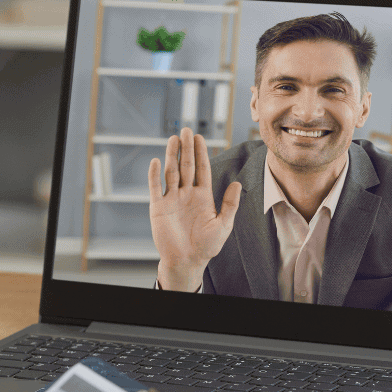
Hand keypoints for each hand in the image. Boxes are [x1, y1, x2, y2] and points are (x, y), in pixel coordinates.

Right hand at [148, 128, 240, 291]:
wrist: (187, 261)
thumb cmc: (206, 246)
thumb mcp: (223, 225)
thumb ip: (230, 204)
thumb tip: (238, 184)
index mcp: (202, 196)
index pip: (201, 169)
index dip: (200, 153)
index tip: (199, 138)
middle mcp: (186, 194)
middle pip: (186, 166)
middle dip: (186, 148)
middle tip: (186, 130)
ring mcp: (172, 199)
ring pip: (171, 172)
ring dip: (172, 156)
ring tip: (173, 139)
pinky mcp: (158, 208)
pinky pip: (155, 188)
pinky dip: (154, 175)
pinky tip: (156, 161)